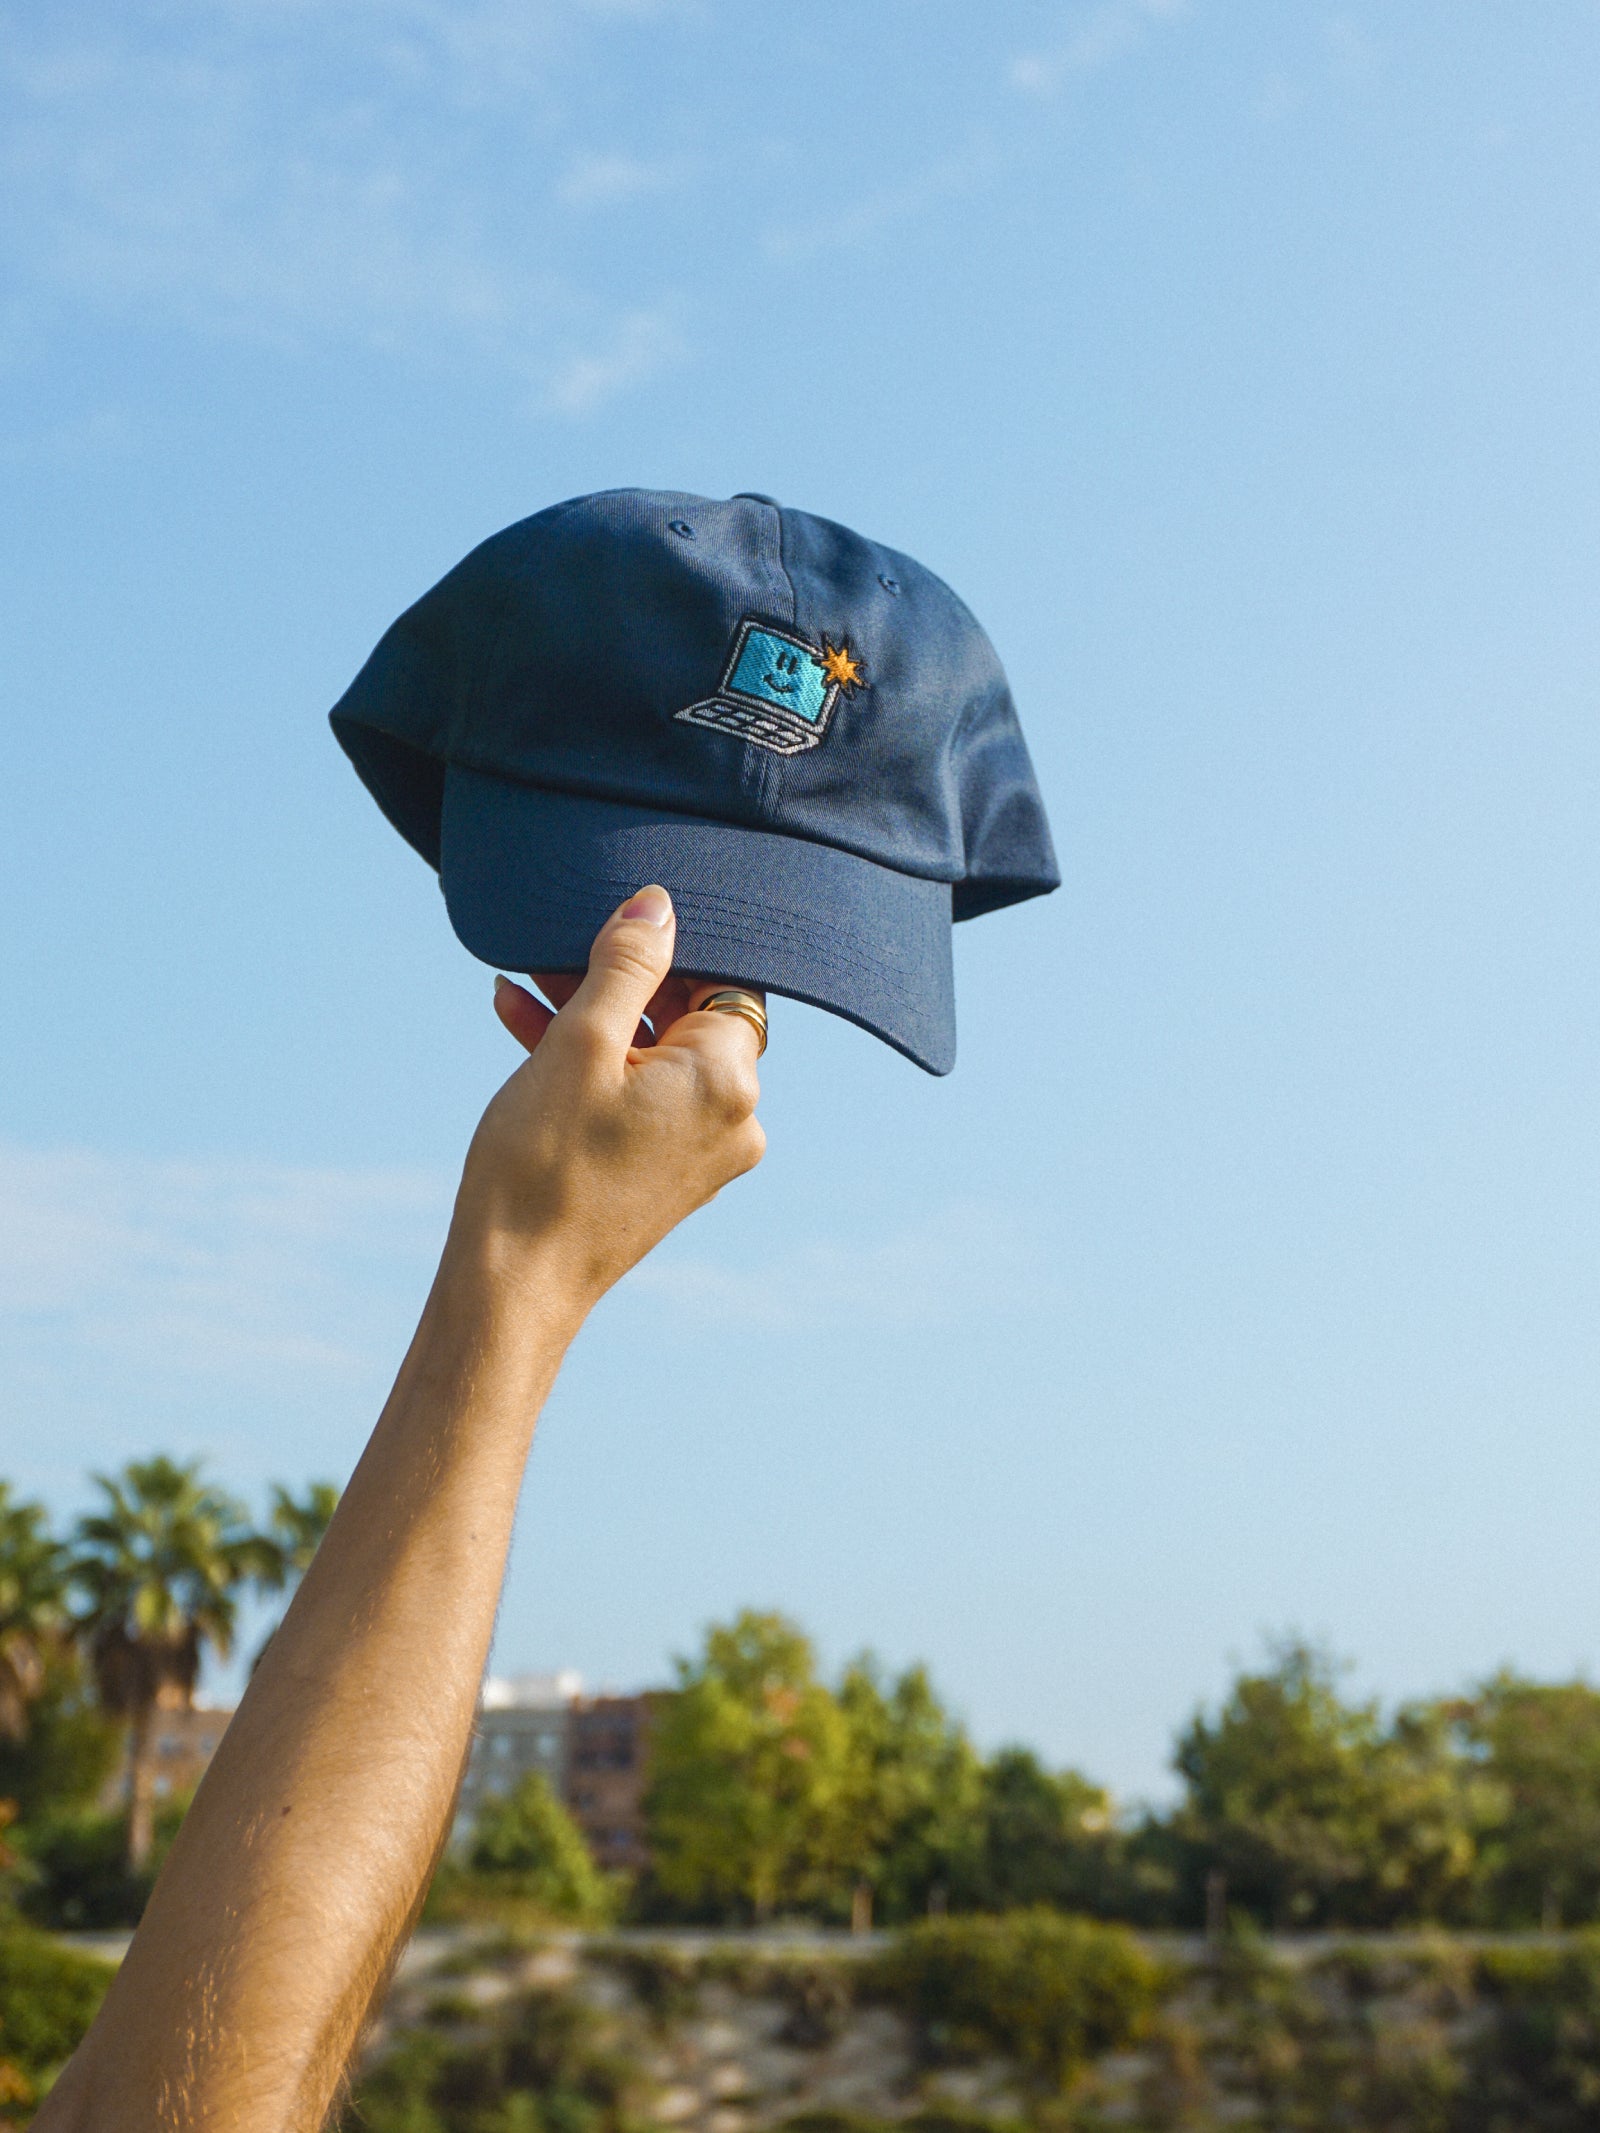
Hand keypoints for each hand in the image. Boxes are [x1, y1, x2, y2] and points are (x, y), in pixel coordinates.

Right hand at [452, 886, 765, 1318]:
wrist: (513, 1287)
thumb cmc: (543, 1165)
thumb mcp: (581, 1044)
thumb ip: (627, 965)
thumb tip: (659, 903)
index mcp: (728, 1080)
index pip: (722, 980)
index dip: (666, 948)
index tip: (608, 929)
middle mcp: (734, 1119)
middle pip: (686, 1018)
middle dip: (616, 980)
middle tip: (549, 950)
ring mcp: (702, 1154)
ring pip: (654, 1058)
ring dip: (593, 1020)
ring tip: (522, 986)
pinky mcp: (666, 1175)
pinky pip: (640, 1100)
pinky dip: (594, 1069)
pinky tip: (524, 1031)